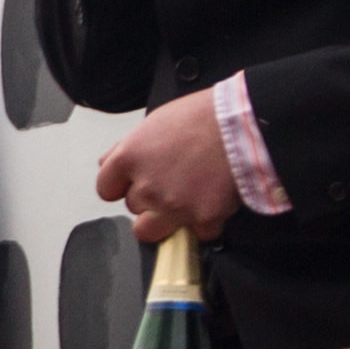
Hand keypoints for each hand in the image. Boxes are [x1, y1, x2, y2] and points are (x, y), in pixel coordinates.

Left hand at [92, 91, 242, 243]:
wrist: (243, 126)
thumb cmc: (204, 116)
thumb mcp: (155, 121)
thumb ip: (128, 147)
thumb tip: (108, 163)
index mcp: (129, 159)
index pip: (106, 189)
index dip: (121, 186)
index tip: (133, 183)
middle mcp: (146, 187)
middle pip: (133, 208)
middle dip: (149, 200)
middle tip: (172, 182)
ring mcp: (172, 206)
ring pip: (152, 230)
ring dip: (166, 219)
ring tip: (187, 199)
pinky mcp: (201, 219)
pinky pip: (198, 232)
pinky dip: (206, 222)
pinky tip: (215, 200)